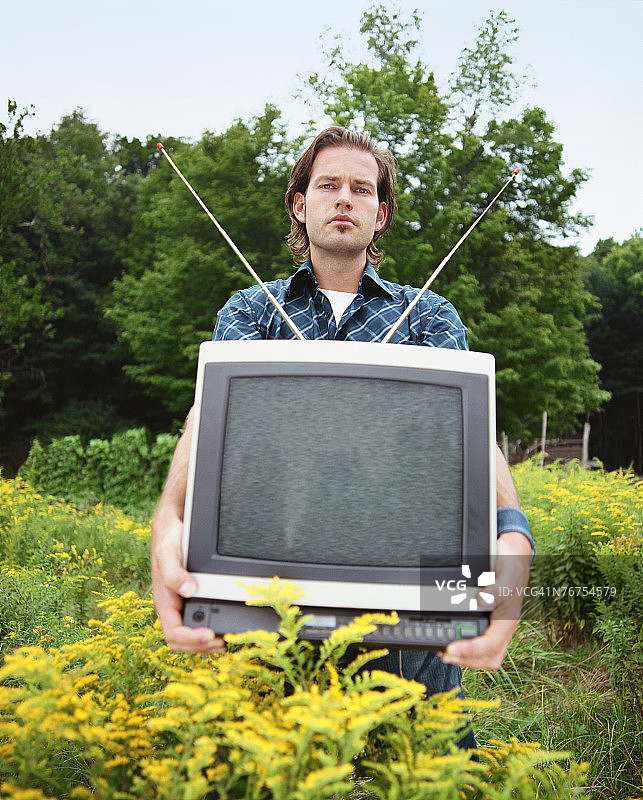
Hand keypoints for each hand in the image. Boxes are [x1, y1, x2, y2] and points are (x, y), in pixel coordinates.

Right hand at [151, 512, 226, 653]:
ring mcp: (183, 605)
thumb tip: (188, 590)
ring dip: (207, 643)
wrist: (172, 529)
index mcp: (165, 602)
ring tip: (224, 640)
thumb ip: (174, 572)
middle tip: (222, 642)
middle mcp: (174, 607)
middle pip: (183, 641)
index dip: (191, 639)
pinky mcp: (193, 599)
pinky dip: (211, 630)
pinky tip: (223, 629)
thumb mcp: (168, 554)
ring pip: (191, 635)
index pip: (173, 633)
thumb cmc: (167, 542)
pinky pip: (199, 621)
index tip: (209, 635)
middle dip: (202, 646)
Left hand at [439, 531, 531, 669]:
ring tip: (445, 653)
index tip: (452, 649)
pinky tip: (453, 644)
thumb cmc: (511, 569)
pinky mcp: (490, 623)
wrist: (514, 558)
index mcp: (508, 620)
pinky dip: (467, 649)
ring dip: (466, 659)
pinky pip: (481, 644)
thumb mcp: (505, 577)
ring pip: (486, 655)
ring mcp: (497, 627)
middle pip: (489, 657)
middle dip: (467, 660)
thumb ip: (496, 592)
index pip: (491, 644)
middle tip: (445, 655)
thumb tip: (481, 602)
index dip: (472, 650)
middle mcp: (503, 627)